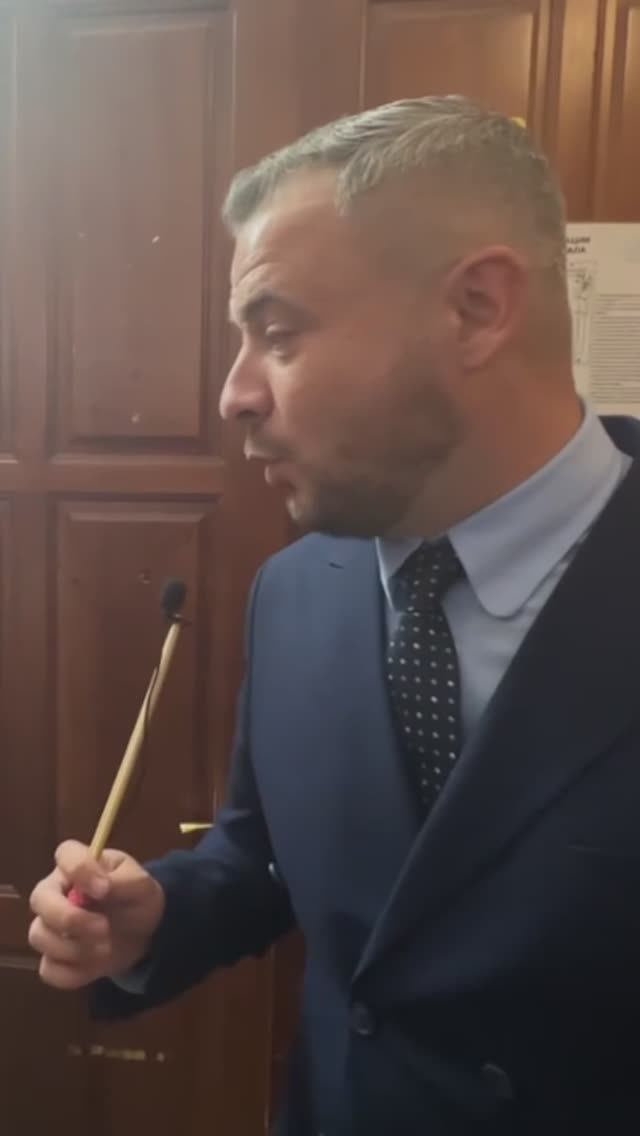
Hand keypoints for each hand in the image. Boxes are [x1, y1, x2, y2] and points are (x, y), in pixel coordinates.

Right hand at [28, 841, 165, 989]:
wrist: (144, 932)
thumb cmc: (138, 898)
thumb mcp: (141, 885)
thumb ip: (122, 881)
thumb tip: (100, 886)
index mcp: (78, 865)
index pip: (65, 854)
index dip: (80, 871)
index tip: (104, 889)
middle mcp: (56, 891)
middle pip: (39, 900)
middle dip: (70, 918)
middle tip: (103, 928)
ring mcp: (51, 926)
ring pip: (39, 936)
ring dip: (74, 948)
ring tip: (106, 948)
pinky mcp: (54, 957)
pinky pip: (48, 969)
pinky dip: (73, 973)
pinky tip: (95, 966)